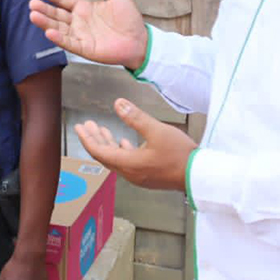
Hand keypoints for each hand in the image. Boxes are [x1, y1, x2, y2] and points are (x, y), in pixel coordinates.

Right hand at [29, 0, 147, 69]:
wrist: (140, 41)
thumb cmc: (129, 20)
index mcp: (83, 8)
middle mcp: (78, 21)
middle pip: (56, 14)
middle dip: (44, 9)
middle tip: (32, 3)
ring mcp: (80, 35)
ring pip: (59, 27)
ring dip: (46, 22)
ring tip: (33, 15)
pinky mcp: (85, 48)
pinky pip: (69, 43)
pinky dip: (59, 38)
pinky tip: (49, 32)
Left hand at [75, 98, 195, 191]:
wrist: (201, 175)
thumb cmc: (181, 155)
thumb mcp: (157, 131)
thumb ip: (135, 117)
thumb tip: (118, 103)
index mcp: (129, 164)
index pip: (99, 152)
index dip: (87, 139)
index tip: (78, 127)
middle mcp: (131, 173)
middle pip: (105, 155)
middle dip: (95, 138)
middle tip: (86, 125)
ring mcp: (140, 176)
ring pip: (116, 159)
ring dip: (107, 143)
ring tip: (101, 129)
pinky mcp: (149, 175)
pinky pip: (128, 162)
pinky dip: (121, 150)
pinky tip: (124, 142)